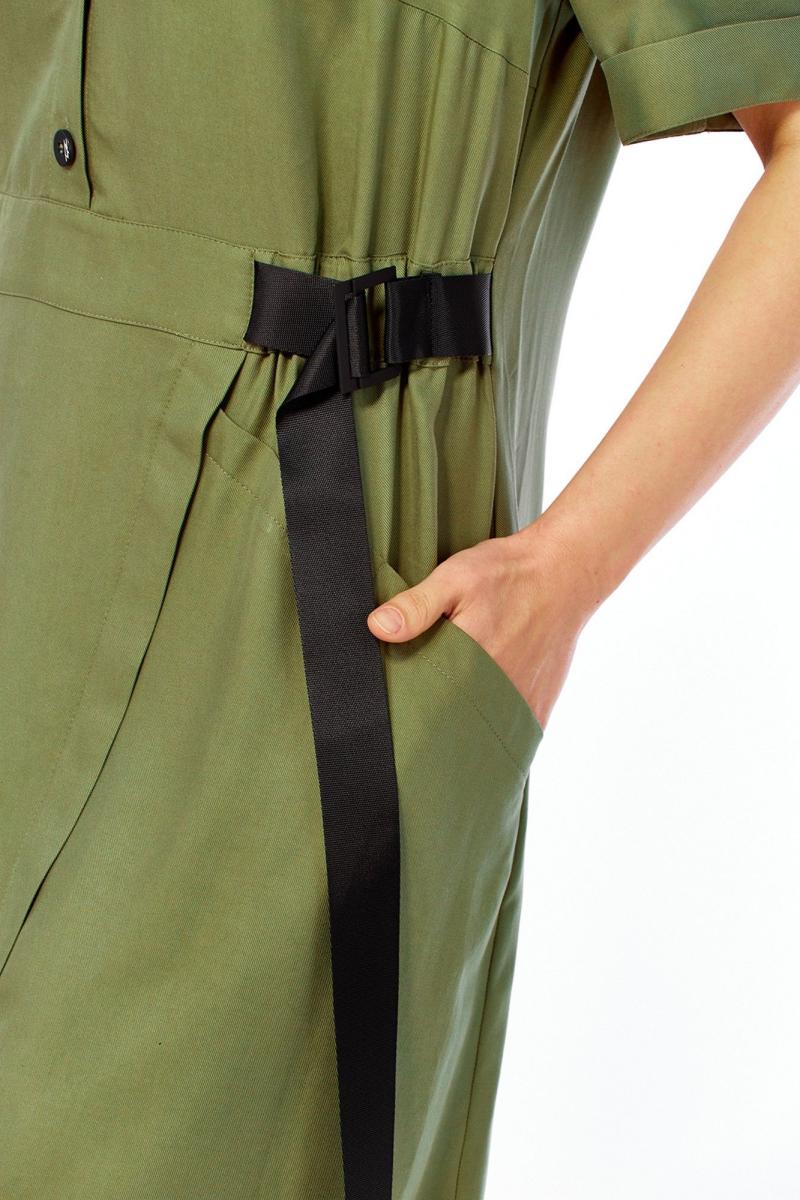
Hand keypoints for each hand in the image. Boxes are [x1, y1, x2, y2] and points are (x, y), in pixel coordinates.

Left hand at [367, 526, 591, 730]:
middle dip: (433, 719)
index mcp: (470, 660)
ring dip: (462, 727)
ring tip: (447, 717)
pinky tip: (476, 724)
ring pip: (480, 732)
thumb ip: (417, 605)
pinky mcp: (539, 706)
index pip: (426, 701)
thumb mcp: (456, 577)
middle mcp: (498, 689)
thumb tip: (378, 627)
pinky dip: (492, 731)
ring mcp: (521, 702)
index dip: (408, 705)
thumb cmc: (510, 573)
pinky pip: (510, 734)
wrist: (565, 573)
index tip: (395, 704)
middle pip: (452, 721)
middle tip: (418, 711)